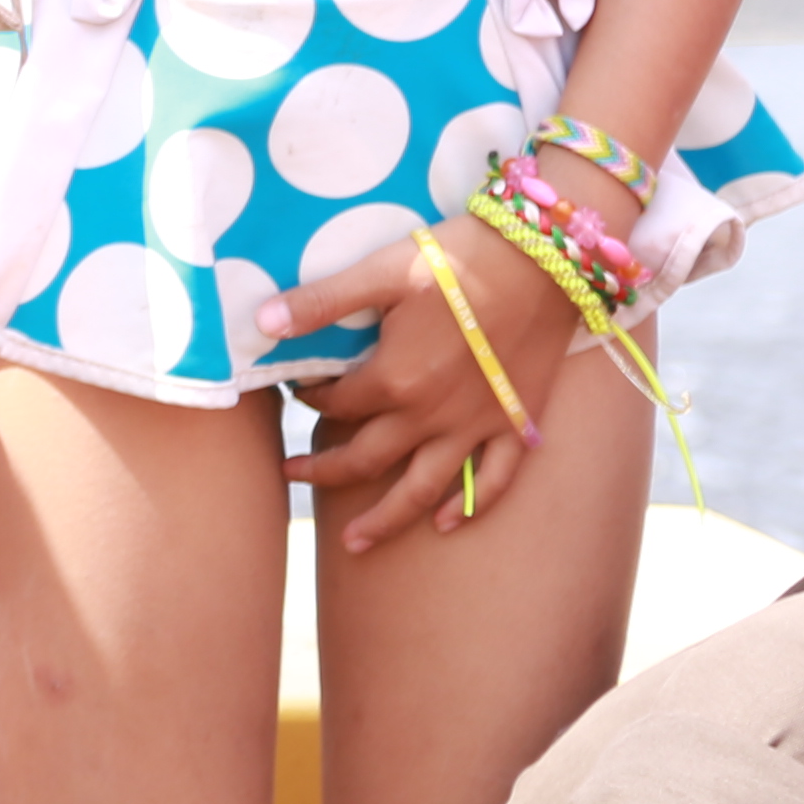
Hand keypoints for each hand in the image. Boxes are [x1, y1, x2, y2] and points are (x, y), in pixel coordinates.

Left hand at [261, 215, 566, 548]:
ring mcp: (476, 427)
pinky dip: (470, 506)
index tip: (297, 391)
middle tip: (290, 476)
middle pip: (365, 459)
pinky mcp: (516, 424)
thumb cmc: (457, 260)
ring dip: (386, 519)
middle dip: (323, 472)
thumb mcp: (381, 273)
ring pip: (423, 489)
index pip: (334, 405)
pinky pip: (494, 481)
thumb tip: (261, 323)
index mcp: (393, 380)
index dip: (309, 400)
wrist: (543, 262)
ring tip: (354, 544)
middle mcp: (431, 416)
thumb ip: (321, 303)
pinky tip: (447, 524)